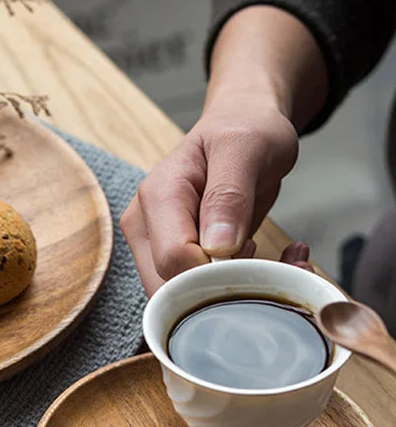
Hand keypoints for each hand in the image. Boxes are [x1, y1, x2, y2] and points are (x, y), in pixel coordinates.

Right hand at [120, 96, 307, 294]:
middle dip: (224, 290)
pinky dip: (236, 290)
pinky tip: (267, 265)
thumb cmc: (244, 129)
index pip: (174, 260)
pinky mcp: (175, 262)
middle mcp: (146, 228)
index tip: (255, 252)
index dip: (217, 270)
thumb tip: (217, 246)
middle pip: (171, 290)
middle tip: (276, 266)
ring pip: (183, 300)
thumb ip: (229, 193)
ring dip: (234, 293)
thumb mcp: (246, 147)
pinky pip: (196, 295)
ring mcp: (156, 248)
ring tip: (279, 263)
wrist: (242, 126)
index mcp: (157, 198)